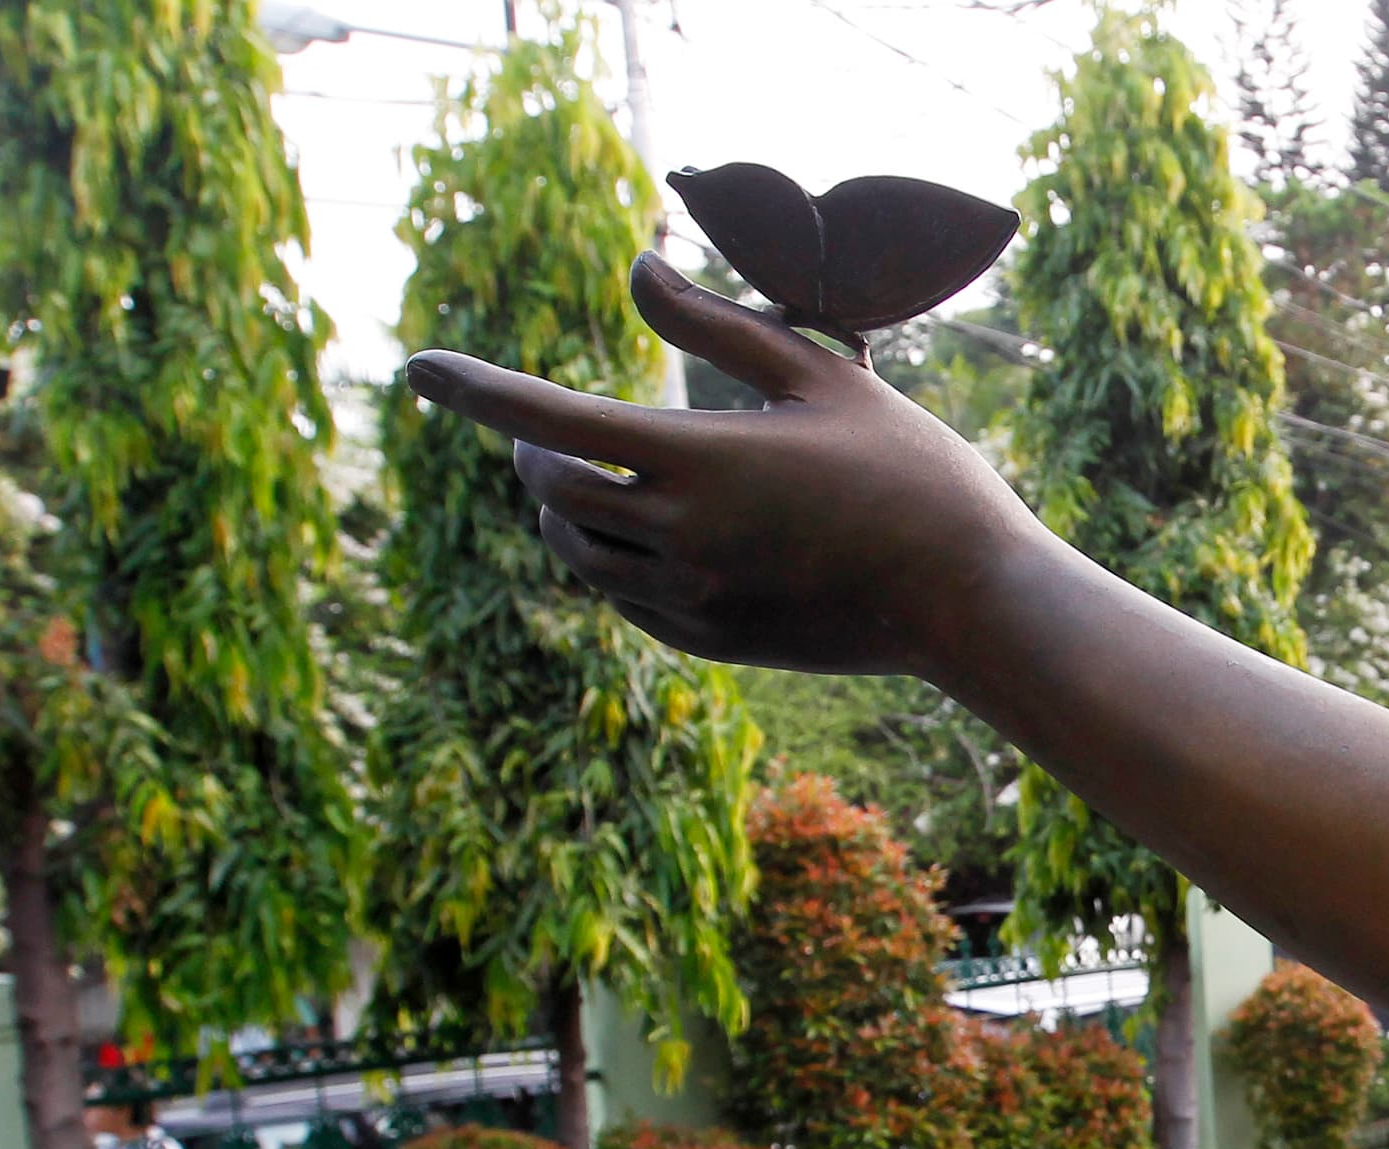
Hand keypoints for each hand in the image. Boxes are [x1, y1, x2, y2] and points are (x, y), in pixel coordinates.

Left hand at [406, 256, 1044, 676]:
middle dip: (529, 451)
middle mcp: (679, 538)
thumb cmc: (910, 471)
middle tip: (537, 427)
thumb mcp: (822, 374)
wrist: (969, 599)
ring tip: (585, 480)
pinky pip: (623, 600)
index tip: (419, 367)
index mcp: (700, 461)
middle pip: (550, 490)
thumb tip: (636, 267)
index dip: (474, 388)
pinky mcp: (713, 640)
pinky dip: (610, 562)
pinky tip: (643, 539)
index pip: (546, 419)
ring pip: (576, 553)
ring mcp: (692, 599)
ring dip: (561, 511)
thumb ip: (718, 323)